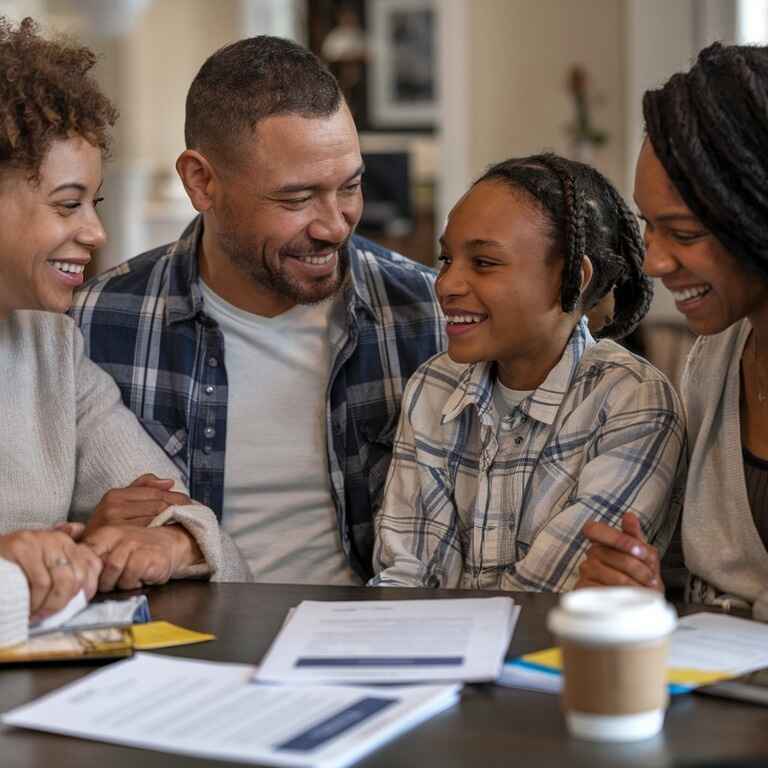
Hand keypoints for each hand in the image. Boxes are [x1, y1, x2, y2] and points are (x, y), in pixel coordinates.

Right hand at [0, 528, 101, 620]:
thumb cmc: (15, 566)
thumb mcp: (44, 565)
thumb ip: (66, 567)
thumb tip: (87, 578)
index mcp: (67, 543)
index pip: (92, 566)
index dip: (87, 590)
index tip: (73, 607)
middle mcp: (57, 539)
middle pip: (76, 576)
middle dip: (62, 602)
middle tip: (47, 616)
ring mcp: (39, 540)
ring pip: (60, 581)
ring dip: (47, 605)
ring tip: (35, 615)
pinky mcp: (22, 548)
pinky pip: (40, 582)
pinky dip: (35, 601)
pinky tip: (27, 609)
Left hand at [83, 524, 202, 591]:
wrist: (172, 543)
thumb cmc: (139, 550)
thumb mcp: (114, 548)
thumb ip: (94, 554)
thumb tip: (73, 570)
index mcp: (105, 533)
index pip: (84, 554)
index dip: (85, 572)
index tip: (90, 581)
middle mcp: (118, 536)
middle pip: (96, 567)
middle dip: (101, 581)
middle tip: (113, 582)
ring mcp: (133, 545)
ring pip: (112, 573)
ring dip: (118, 583)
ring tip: (127, 579)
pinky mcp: (147, 557)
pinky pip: (130, 578)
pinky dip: (133, 583)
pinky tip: (140, 578)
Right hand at [86, 474, 190, 533]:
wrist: (84, 551)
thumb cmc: (104, 526)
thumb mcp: (117, 502)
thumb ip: (142, 487)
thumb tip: (170, 482)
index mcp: (115, 496)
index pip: (157, 494)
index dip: (177, 498)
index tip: (190, 503)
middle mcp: (114, 508)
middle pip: (159, 506)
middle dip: (180, 508)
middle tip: (194, 514)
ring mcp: (116, 526)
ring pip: (157, 519)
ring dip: (176, 521)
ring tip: (187, 523)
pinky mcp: (119, 542)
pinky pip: (150, 536)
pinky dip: (164, 534)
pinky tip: (172, 536)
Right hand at [576, 512, 662, 591]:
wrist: (641, 606)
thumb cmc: (641, 578)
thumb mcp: (644, 556)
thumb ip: (635, 536)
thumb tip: (629, 516)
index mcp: (602, 541)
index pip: (594, 529)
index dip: (617, 538)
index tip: (639, 550)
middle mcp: (591, 554)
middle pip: (608, 553)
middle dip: (635, 566)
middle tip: (651, 578)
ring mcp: (585, 572)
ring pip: (606, 572)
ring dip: (631, 583)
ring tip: (644, 590)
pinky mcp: (583, 590)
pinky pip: (600, 590)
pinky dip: (620, 595)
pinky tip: (631, 598)